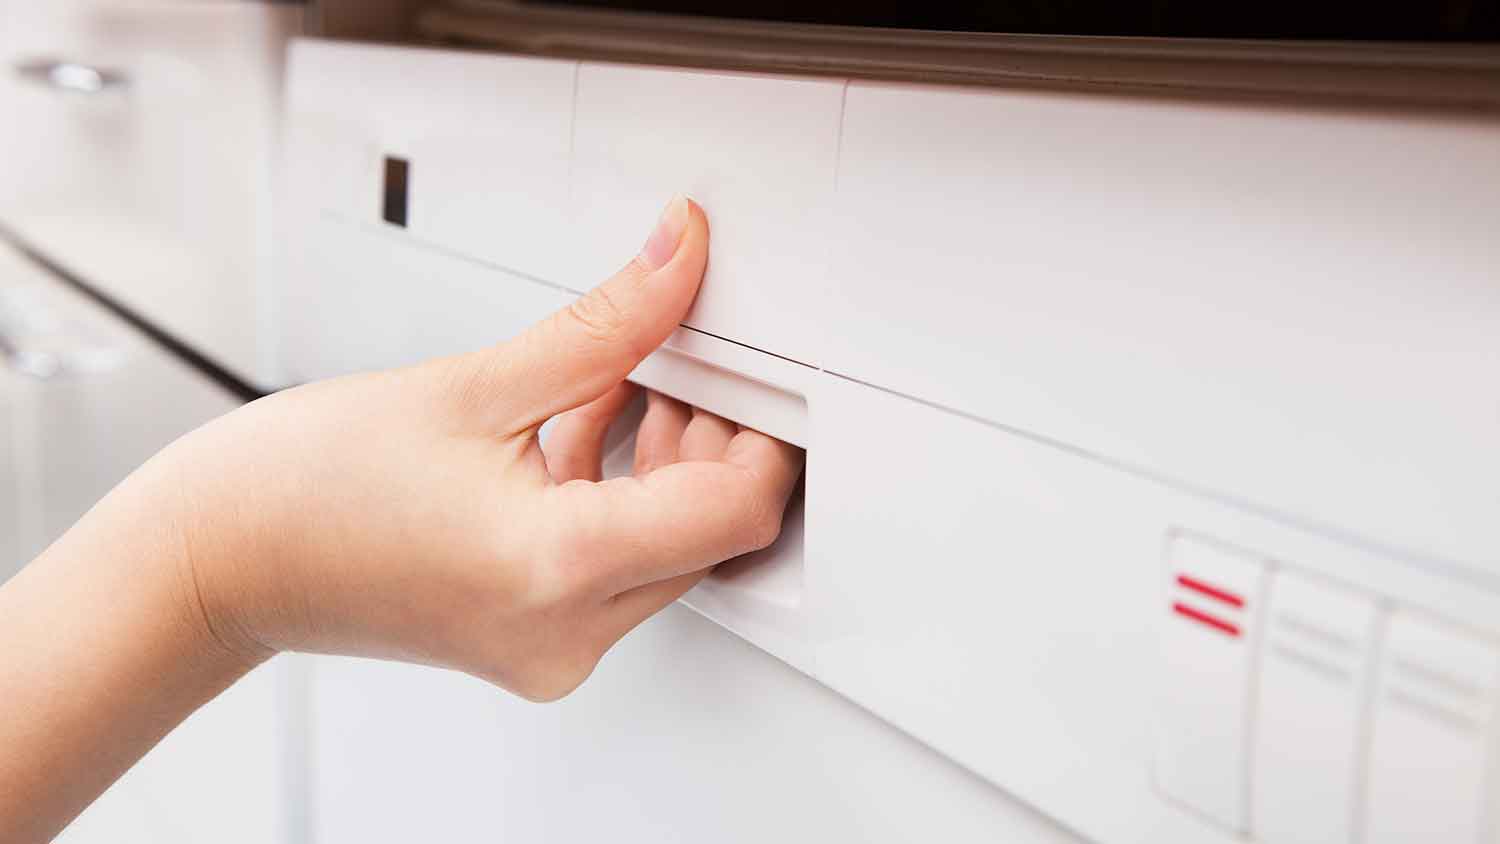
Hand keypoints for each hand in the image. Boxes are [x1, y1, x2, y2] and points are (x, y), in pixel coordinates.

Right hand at [159, 195, 802, 699]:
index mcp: (557, 569)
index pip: (735, 513)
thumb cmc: (303, 487)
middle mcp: (567, 632)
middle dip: (709, 442)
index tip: (750, 380)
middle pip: (709, 533)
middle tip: (673, 366)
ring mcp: (553, 648)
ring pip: (670, 552)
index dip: (763, 436)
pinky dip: (619, 498)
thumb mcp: (475, 383)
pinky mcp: (536, 643)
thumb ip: (604, 323)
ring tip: (614, 393)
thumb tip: (678, 259)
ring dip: (665, 466)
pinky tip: (580, 435)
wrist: (222, 560)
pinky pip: (620, 570)